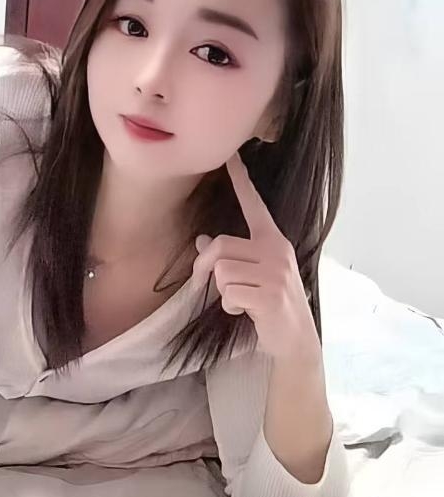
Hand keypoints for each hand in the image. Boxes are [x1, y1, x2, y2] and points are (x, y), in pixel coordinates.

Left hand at [192, 151, 320, 363]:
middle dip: (205, 266)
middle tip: (208, 285)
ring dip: (222, 291)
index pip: (254, 205)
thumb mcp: (253, 275)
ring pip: (221, 271)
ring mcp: (276, 272)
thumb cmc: (270, 303)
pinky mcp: (270, 295)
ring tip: (242, 299)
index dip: (242, 181)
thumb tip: (202, 241)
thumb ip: (232, 256)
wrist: (295, 338)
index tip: (232, 157)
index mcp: (273, 241)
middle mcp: (276, 251)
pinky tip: (248, 311)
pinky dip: (231, 306)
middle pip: (220, 244)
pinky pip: (230, 293)